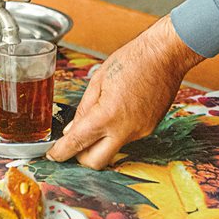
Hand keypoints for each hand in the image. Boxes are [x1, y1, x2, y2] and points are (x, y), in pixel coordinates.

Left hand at [47, 16, 203, 168]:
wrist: (165, 55)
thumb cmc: (133, 60)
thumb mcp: (99, 79)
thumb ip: (84, 108)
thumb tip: (73, 129)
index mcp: (108, 115)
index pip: (78, 143)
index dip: (61, 152)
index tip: (54, 154)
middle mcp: (125, 130)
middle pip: (95, 162)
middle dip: (80, 156)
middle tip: (73, 143)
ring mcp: (140, 132)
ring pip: (112, 150)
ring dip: (100, 142)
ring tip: (99, 117)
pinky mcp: (149, 129)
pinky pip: (127, 138)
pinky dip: (116, 131)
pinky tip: (117, 111)